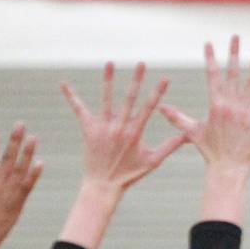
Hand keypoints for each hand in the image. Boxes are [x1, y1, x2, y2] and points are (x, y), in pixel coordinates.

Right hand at [0, 124, 43, 248]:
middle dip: (14, 140)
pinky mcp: (15, 205)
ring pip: (18, 168)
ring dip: (27, 152)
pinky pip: (27, 186)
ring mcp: (5, 193)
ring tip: (33, 137)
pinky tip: (41, 162)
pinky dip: (34, 174)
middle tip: (20, 124)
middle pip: (6, 157)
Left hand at [61, 62, 184, 193]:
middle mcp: (119, 128)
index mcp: (135, 133)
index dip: (158, 92)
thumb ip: (169, 147)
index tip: (165, 78)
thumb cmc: (129, 175)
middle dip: (136, 80)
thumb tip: (186, 136)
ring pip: (106, 99)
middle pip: (129, 98)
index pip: (149, 108)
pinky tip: (63, 84)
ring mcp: (103, 128)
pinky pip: (79, 110)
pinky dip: (72, 97)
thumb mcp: (152, 162)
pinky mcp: (88, 130)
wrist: (103, 185)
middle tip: (141, 63)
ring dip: (108, 80)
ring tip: (110, 63)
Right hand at [160, 36, 249, 174]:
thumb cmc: (210, 151)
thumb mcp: (192, 132)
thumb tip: (160, 107)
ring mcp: (246, 111)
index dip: (210, 58)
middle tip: (235, 36)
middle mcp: (231, 104)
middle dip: (233, 53)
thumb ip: (177, 117)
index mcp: (215, 104)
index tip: (209, 44)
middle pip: (232, 73)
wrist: (227, 168)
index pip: (212, 75)